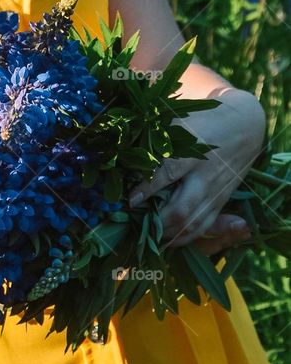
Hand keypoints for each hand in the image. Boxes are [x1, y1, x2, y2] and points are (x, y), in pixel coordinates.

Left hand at [127, 88, 265, 256]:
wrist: (244, 127)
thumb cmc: (201, 121)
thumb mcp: (179, 122)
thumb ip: (154, 137)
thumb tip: (120, 144)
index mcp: (192, 152)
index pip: (168, 173)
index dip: (147, 188)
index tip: (129, 200)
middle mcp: (204, 177)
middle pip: (181, 209)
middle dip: (155, 222)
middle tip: (132, 225)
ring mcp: (215, 193)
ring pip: (191, 224)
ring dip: (167, 235)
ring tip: (145, 238)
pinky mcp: (221, 202)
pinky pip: (204, 228)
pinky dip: (184, 238)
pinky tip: (166, 241)